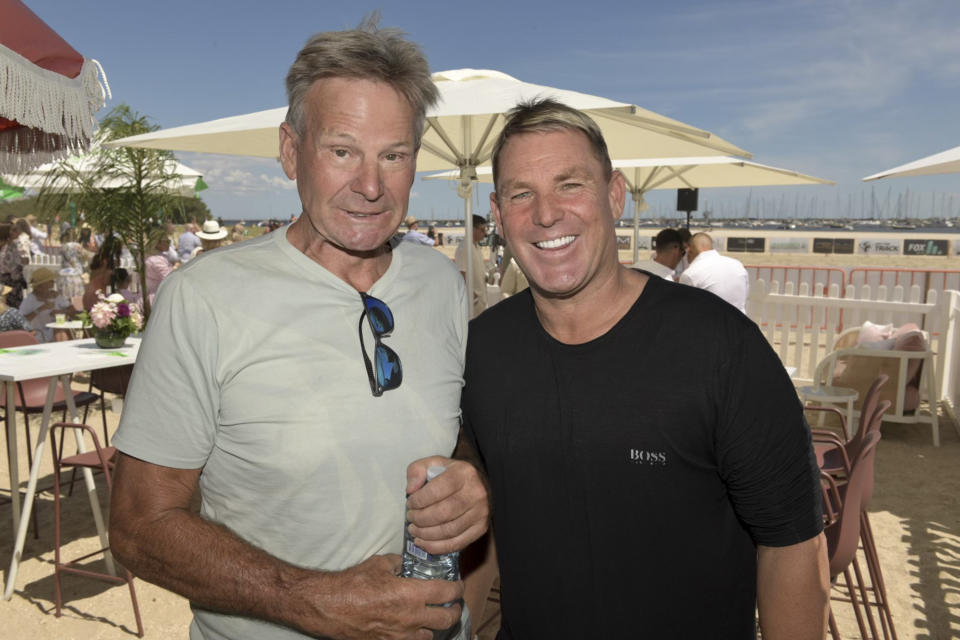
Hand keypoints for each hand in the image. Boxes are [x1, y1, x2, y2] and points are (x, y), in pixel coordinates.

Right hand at [308, 554, 462, 639]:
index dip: (457, 588)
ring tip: (430, 617)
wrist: (330, 606)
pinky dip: (414, 635)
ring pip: (430, 635)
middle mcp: (411, 618)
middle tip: (452, 604)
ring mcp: (400, 635)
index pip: (447, 593)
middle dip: (453, 610)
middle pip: (446, 619)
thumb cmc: (353, 584)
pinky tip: (410, 627)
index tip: (458, 585)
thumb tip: (402, 564)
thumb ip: (397, 563)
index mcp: (412, 594)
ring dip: (433, 626)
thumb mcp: (378, 564)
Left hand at [406, 457, 487, 554]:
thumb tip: (411, 490)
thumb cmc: (451, 475)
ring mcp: (481, 513)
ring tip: (414, 530)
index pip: (437, 490)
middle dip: (421, 519)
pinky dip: (436, 546)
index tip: (410, 503)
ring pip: (449, 530)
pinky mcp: (480, 528)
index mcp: (464, 473)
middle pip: (443, 513)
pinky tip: (423, 542)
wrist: (477, 483)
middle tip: (410, 518)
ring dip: (426, 534)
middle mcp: (476, 493)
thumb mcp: (433, 464)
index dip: (419, 500)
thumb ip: (417, 471)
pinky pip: (456, 543)